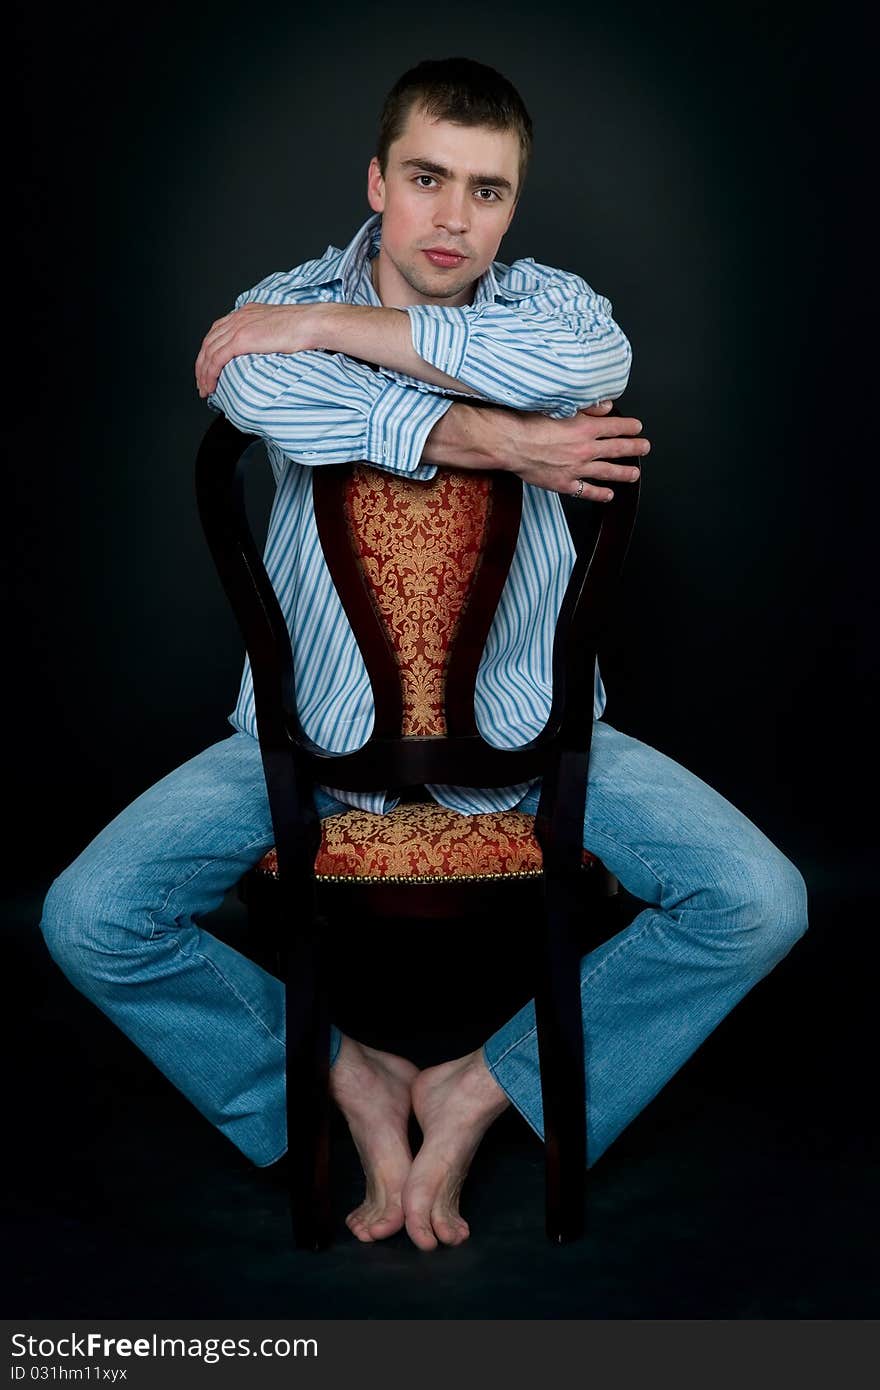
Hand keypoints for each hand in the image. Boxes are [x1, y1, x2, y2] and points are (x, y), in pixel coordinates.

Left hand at [194, 302, 315, 397]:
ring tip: (205, 389)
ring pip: (209, 352)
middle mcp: (238, 317)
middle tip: (202, 382)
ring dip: (203, 373)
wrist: (311, 323)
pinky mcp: (241, 339)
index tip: (209, 366)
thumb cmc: (304, 328)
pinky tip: (211, 385)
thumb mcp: (279, 328)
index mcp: (246, 313)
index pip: (218, 331)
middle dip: (202, 364)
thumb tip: (267, 350)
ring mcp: (238, 327)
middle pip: (209, 342)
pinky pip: (216, 359)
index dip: (210, 350)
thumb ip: (267, 336)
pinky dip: (210, 374)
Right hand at [500, 399, 649, 499]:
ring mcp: (576, 468)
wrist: (509, 443)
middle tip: (645, 448)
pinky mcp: (565, 484)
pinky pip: (588, 491)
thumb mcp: (559, 406)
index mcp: (585, 427)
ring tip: (635, 474)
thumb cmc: (527, 422)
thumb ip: (586, 408)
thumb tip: (606, 407)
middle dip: (634, 448)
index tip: (637, 427)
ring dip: (624, 473)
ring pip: (607, 471)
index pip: (615, 426)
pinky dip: (600, 493)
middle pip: (617, 449)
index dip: (629, 427)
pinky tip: (609, 495)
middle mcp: (585, 449)